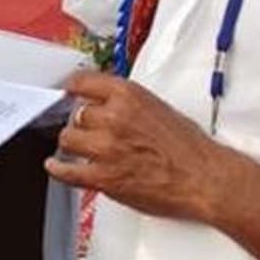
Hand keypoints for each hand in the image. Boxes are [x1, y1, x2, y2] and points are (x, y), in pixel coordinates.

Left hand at [45, 70, 231, 224]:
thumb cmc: (189, 147)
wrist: (204, 178)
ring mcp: (106, 147)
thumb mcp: (157, 106)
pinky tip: (56, 165)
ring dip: (73, 142)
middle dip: (82, 121)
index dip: (73, 88)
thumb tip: (107, 102)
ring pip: (68, 138)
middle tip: (89, 128)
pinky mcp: (104, 176)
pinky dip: (59, 168)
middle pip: (76, 113)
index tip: (69, 91)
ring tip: (80, 146)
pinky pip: (68, 171)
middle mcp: (113, 117)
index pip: (83, 82)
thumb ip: (128, 102)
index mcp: (128, 95)